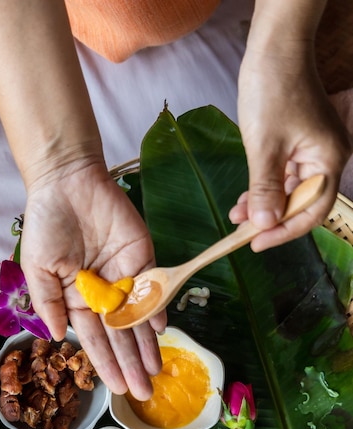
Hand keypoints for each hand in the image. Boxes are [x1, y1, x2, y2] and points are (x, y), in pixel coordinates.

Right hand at [20, 159, 165, 399]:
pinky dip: (157, 307)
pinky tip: (160, 329)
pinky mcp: (144, 257)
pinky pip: (153, 287)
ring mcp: (126, 277)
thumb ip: (48, 303)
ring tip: (156, 372)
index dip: (105, 364)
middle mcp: (104, 294)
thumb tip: (55, 337)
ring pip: (140, 318)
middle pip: (121, 336)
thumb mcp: (37, 268)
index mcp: (78, 301)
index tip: (116, 389)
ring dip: (147, 344)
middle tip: (144, 393)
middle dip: (131, 363)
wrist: (68, 182)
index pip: (95, 340)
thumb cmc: (47, 225)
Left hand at [230, 40, 350, 250]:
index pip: (311, 211)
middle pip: (300, 203)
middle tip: (242, 233)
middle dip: (270, 219)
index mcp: (328, 160)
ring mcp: (310, 150)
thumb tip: (265, 223)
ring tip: (235, 216)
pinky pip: (281, 175)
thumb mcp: (264, 147)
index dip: (284, 231)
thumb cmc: (273, 90)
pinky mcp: (295, 143)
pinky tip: (242, 199)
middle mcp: (325, 158)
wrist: (273, 49)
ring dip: (262, 204)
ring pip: (287, 191)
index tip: (256, 242)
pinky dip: (262, 187)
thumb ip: (265, 189)